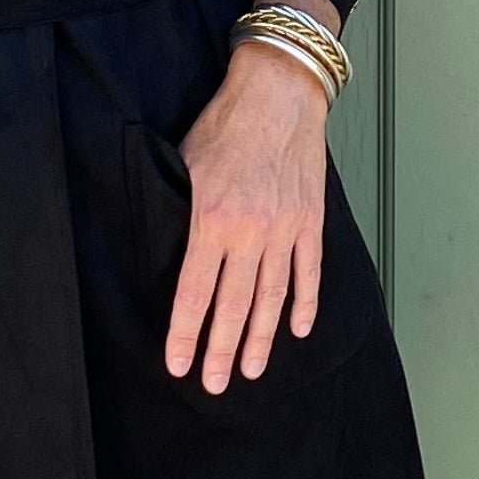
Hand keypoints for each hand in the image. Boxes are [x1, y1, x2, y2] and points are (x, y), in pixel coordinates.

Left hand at [164, 3, 334, 390]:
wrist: (278, 93)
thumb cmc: (224, 124)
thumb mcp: (183, 165)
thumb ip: (179, 213)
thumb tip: (169, 253)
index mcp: (211, 220)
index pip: (194, 293)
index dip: (185, 334)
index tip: (179, 366)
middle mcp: (249, 232)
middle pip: (233, 306)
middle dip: (220, 350)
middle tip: (214, 385)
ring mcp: (284, 229)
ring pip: (271, 298)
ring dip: (260, 338)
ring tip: (250, 371)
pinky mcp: (310, 221)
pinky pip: (308, 272)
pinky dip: (304, 303)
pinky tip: (298, 331)